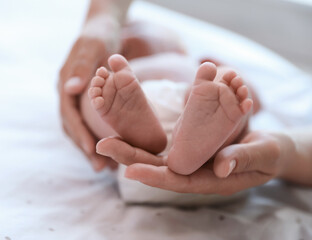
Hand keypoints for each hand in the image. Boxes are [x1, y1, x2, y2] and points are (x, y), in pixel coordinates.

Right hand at [58, 35, 117, 171]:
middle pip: (73, 127)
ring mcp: (76, 99)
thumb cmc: (99, 35)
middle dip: (85, 148)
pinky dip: (97, 137)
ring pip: (80, 129)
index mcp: (65, 84)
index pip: (69, 115)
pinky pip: (89, 123)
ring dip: (91, 148)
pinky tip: (110, 149)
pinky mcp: (86, 101)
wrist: (102, 29)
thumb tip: (70, 89)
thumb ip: (82, 66)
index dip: (79, 133)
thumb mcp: (93, 46)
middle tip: (100, 168)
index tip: (91, 150)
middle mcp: (68, 94)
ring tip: (105, 167)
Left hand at [96, 131, 282, 194]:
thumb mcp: (262, 154)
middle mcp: (194, 172)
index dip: (153, 176)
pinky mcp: (189, 148)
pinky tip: (127, 130)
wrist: (267, 148)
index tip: (129, 171)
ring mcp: (189, 160)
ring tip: (106, 137)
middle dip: (130, 158)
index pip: (177, 181)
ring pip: (156, 157)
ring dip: (131, 147)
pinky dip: (145, 139)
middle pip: (158, 168)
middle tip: (102, 145)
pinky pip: (164, 146)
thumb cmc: (267, 154)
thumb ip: (244, 158)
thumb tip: (222, 166)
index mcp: (209, 180)